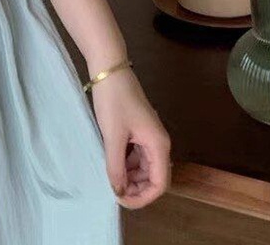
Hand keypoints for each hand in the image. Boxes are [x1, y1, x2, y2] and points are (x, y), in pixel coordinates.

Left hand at [89, 65, 171, 208]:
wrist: (109, 69)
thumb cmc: (113, 100)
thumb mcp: (113, 136)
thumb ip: (116, 166)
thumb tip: (118, 191)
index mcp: (158, 145)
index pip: (159, 184)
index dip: (143, 197)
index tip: (121, 200)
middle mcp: (158, 142)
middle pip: (153, 177)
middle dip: (136, 188)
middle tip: (113, 190)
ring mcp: (148, 135)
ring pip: (143, 166)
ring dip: (130, 176)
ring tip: (110, 177)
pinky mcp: (138, 129)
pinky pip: (136, 154)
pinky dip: (126, 163)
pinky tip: (111, 162)